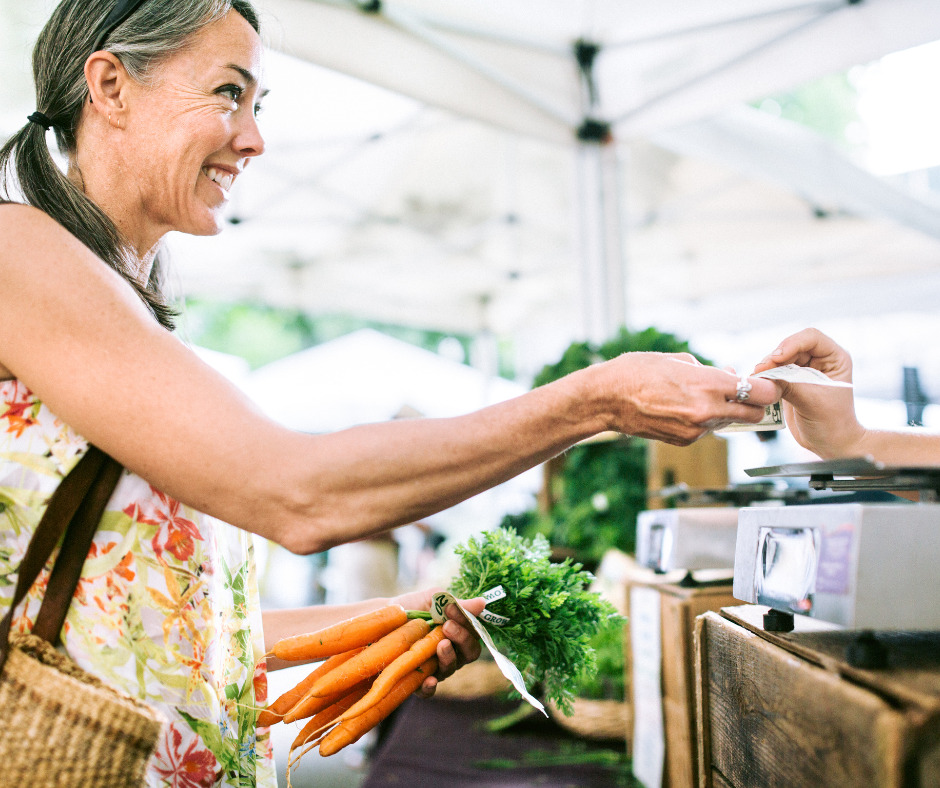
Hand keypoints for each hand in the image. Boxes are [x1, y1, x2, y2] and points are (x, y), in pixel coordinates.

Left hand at [392, 588, 483, 696]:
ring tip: (440, 644)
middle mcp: (451, 653)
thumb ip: (458, 603)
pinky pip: (428, 691)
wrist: (383, 617)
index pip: (474, 635)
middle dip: (462, 639)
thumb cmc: (413, 606)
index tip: (453, 610)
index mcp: (458, 634)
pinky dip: (430, 687)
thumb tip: (483, 602)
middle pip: (469, 654)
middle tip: (447, 627)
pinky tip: (428, 679)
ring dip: (449, 657)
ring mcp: (435, 668)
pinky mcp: (417, 682)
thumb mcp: (434, 599)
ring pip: (451, 669)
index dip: (468, 624)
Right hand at [593, 352, 779, 443]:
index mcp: (708, 384)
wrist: (606, 400)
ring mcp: (696, 430)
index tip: (764, 383)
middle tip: (743, 393)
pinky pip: (707, 430)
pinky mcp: (684, 440)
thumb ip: (708, 370)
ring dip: (725, 411)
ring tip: (701, 396)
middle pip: (754, 414)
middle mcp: (707, 410)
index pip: (760, 392)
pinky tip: (683, 408)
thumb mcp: (676, 359)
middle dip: (753, 404)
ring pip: (729, 422)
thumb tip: (727, 374)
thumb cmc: (636, 372)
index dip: (766, 387)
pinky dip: (704, 420)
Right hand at [753, 328, 864, 457]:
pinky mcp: (791, 382)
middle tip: (760, 370)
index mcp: (835, 358)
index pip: (811, 338)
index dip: (791, 343)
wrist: (830, 444)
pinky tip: (758, 383)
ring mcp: (804, 370)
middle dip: (774, 357)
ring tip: (757, 377)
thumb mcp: (811, 401)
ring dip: (767, 366)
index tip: (776, 358)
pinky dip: (765, 376)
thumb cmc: (832, 423)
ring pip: (780, 359)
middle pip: (791, 346)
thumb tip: (764, 374)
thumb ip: (789, 384)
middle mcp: (820, 360)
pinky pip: (775, 372)